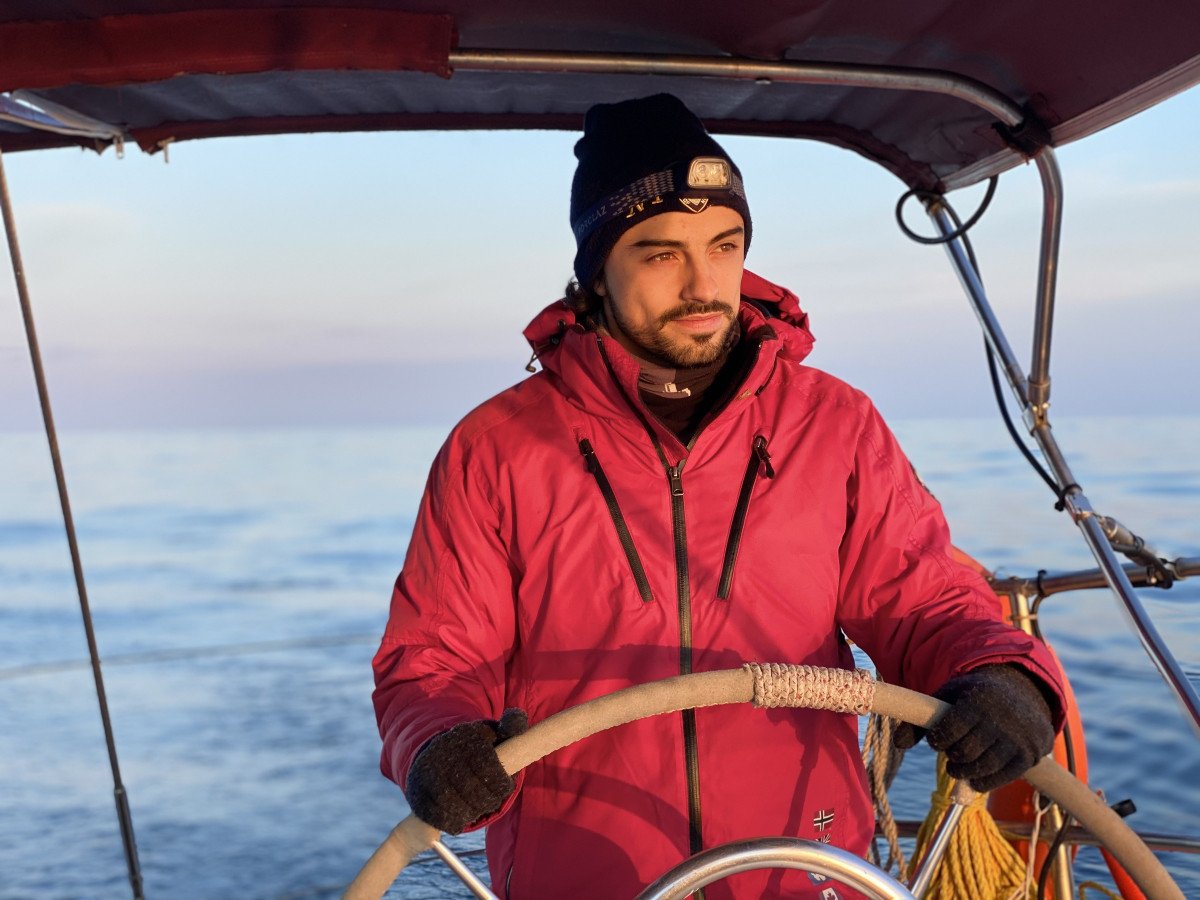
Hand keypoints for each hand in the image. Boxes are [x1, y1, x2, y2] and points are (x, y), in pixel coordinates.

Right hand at [405, 708, 528, 833]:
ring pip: (452, 802)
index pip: (486, 765)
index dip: (500, 783)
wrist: (436, 755)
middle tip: (492, 801)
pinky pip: (436, 815)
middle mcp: (440, 752)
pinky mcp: (417, 793)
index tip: (505, 787)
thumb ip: (510, 727)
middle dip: (487, 799)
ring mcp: (426, 773)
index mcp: (463, 736)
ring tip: (477, 807)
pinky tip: (461, 816)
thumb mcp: (493, 733)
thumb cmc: (474, 748)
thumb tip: (517, 719)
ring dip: (471, 811)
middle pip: (470, 787)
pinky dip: (453, 821)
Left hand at [893, 665, 1054, 791]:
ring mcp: (1016, 739)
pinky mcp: (1027, 757)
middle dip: (952, 756)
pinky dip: (982, 782)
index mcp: (978, 700)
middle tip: (950, 753)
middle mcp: (1000, 720)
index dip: (938, 739)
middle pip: (965, 752)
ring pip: (982, 767)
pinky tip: (973, 777)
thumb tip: (897, 743)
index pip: (950, 729)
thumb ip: (921, 719)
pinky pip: (1001, 778)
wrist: (1020, 697)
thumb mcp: (947, 698)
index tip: (937, 740)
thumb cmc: (974, 698)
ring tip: (958, 766)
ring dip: (963, 772)